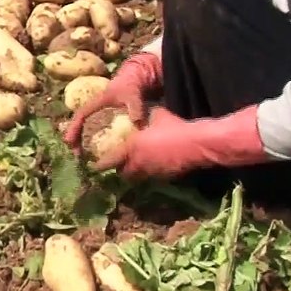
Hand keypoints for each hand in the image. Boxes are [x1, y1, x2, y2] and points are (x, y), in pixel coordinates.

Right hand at [63, 52, 162, 153]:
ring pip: (85, 128)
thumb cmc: (130, 87)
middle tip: (76, 154)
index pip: (81, 114)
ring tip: (82, 157)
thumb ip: (135, 106)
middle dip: (75, 138)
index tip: (69, 141)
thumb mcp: (133, 94)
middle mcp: (94, 109)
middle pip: (79, 124)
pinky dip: (92, 141)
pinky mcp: (105, 119)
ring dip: (82, 141)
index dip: (74, 127)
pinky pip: (94, 130)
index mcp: (97, 102)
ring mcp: (99, 114)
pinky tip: (96, 153)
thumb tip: (136, 122)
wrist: (133, 81)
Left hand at [94, 105, 267, 178]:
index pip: (110, 161)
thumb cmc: (174, 126)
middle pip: (124, 174)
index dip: (100, 165)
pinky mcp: (167, 177)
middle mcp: (140, 164)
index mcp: (133, 148)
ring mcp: (154, 172)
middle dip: (120, 170)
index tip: (93, 166)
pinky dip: (151, 172)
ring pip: (139, 177)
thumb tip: (141, 113)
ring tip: (137, 165)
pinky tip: (157, 164)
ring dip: (136, 173)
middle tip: (119, 163)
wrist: (197, 143)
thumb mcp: (156, 115)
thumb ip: (145, 117)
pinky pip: (154, 176)